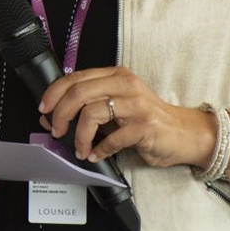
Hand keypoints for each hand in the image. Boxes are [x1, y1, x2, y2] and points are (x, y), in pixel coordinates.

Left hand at [37, 66, 213, 168]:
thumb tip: (51, 117)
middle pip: (79, 93)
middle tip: (55, 130)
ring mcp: (137, 104)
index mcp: (116, 75)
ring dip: (79, 136)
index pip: (75, 78)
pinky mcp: (145, 126)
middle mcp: (126, 85)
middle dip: (60, 114)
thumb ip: (88, 108)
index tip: (43, 109)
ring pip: (91, 113)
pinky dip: (99, 150)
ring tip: (79, 148)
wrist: (186, 134)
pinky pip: (112, 138)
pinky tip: (96, 155)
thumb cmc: (147, 120)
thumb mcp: (116, 107)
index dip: (54, 93)